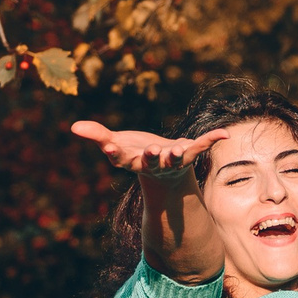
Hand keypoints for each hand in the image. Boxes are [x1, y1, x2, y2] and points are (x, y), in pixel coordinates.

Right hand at [70, 121, 231, 182]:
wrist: (163, 170)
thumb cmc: (136, 154)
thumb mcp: (116, 142)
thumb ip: (97, 135)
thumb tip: (73, 127)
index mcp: (132, 161)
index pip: (121, 158)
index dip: (115, 153)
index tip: (108, 147)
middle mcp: (152, 164)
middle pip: (150, 162)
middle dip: (151, 157)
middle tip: (151, 151)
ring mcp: (172, 160)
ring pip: (174, 159)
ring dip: (176, 154)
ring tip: (177, 149)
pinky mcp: (188, 153)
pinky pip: (201, 146)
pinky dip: (211, 139)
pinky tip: (224, 133)